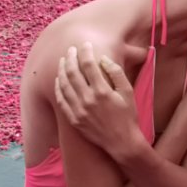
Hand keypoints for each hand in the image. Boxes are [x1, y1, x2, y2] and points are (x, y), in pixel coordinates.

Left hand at [54, 41, 139, 156]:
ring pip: (64, 85)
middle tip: (70, 49)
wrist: (122, 142)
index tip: (85, 44)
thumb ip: (116, 73)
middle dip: (70, 57)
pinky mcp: (74, 119)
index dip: (85, 52)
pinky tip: (59, 80)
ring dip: (62, 70)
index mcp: (102, 91)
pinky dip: (58, 88)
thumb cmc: (128, 116)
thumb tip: (103, 59)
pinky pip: (62, 100)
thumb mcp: (128, 92)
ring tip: (63, 61)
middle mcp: (88, 99)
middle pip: (73, 72)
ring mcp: (79, 110)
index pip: (89, 65)